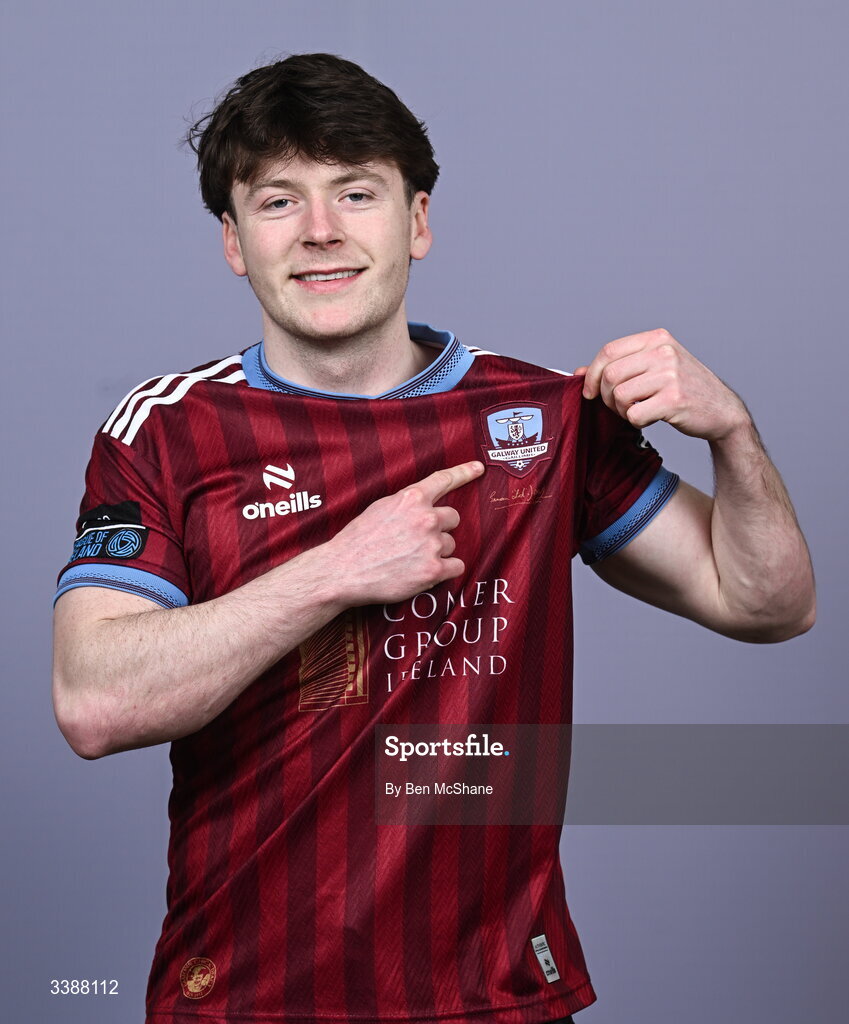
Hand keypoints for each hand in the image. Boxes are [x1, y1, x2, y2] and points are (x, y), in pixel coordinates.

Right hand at [324, 461, 484, 605]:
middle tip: (418, 540)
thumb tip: (424, 506)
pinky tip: (425, 572)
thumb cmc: (358, 541)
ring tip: (411, 559)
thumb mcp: (380, 508)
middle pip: (453, 518)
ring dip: (438, 552)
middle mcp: (425, 518)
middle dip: (440, 528)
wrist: (343, 571)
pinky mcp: (433, 570)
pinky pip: (456, 566)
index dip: (464, 472)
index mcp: (411, 499)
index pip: (444, 480)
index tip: (478, 468)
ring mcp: (431, 544)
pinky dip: (445, 571)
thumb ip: (406, 504)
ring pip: (451, 544)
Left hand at [575, 328, 749, 441]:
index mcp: (657, 339)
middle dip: (605, 397)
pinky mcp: (674, 400)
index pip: (608, 351)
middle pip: (609, 375)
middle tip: (618, 406)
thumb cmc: (684, 390)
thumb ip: (620, 366)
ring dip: (621, 410)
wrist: (722, 411)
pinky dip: (635, 422)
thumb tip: (579, 372)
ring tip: (637, 411)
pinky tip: (649, 419)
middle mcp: (664, 352)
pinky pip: (633, 414)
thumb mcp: (654, 368)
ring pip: (618, 395)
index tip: (590, 392)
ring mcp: (670, 375)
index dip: (591, 373)